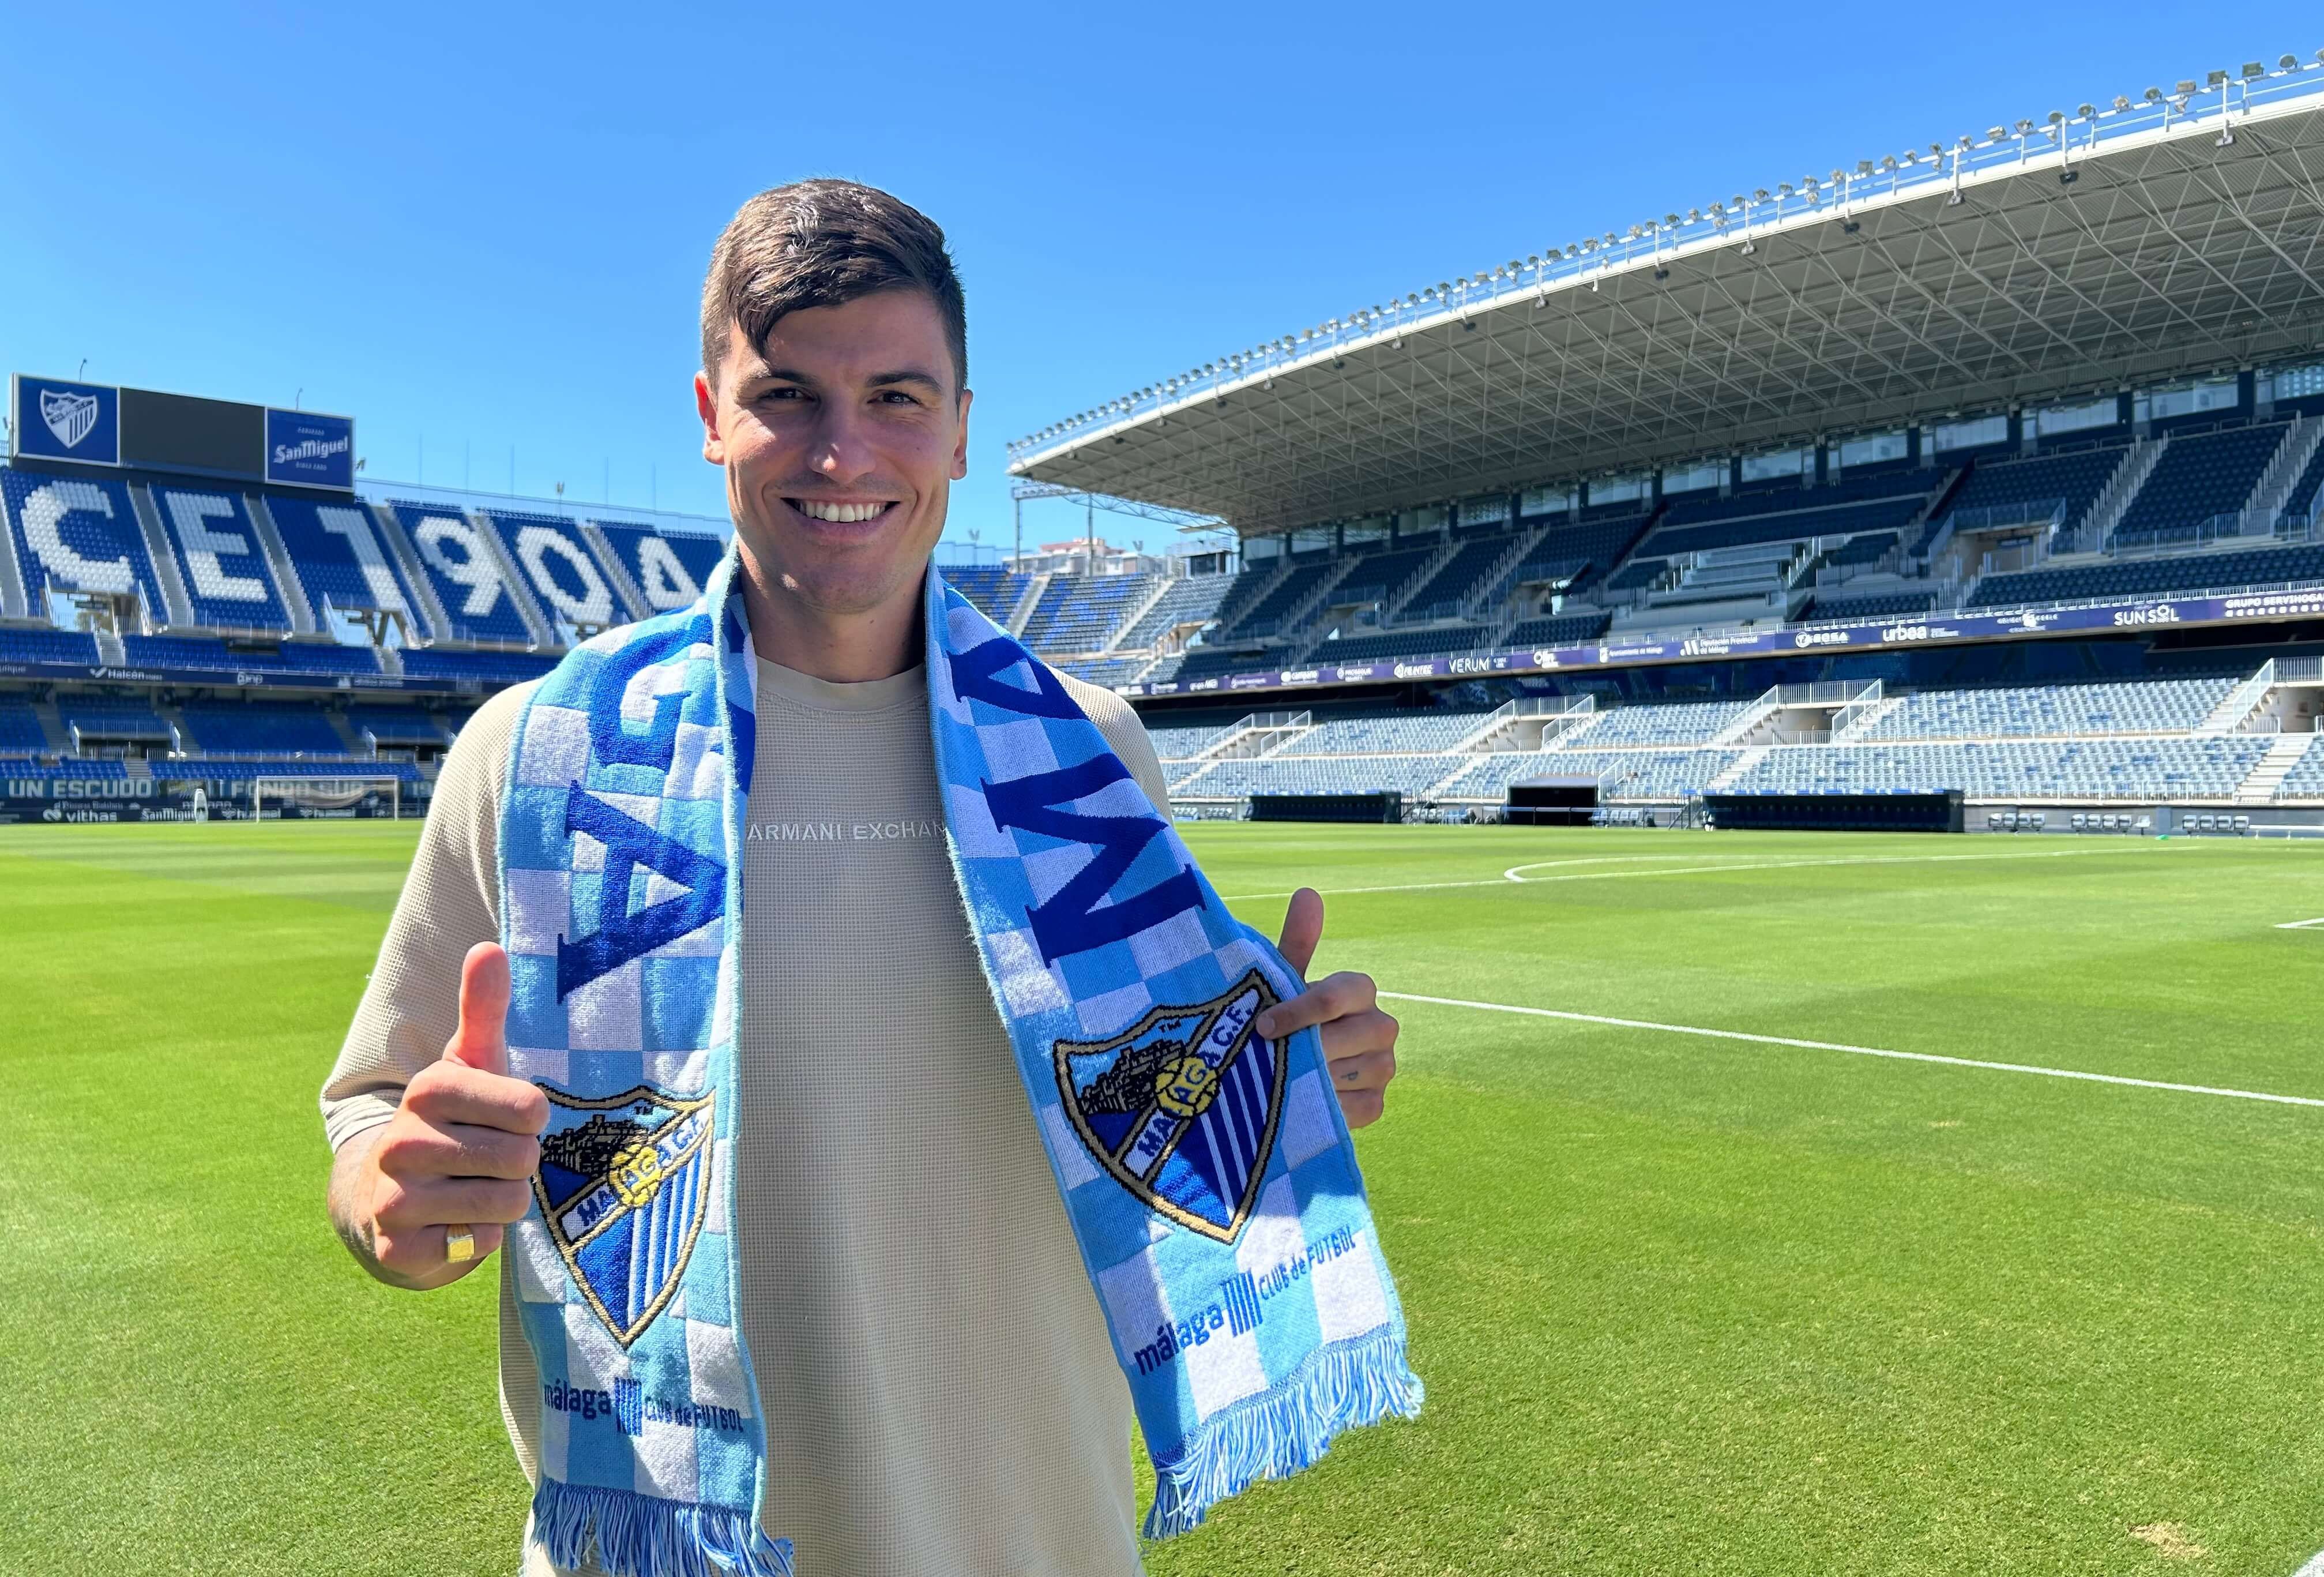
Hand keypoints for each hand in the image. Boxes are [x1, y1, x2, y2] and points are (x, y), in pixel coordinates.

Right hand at [352, 943, 546, 1287]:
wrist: (384, 1199)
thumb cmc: (450, 1122)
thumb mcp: (469, 1064)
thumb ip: (482, 1008)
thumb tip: (489, 946)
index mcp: (428, 1089)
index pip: (530, 1109)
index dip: (529, 1119)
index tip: (502, 1119)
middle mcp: (403, 1140)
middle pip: (522, 1158)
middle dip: (518, 1163)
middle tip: (486, 1158)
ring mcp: (395, 1198)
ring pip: (506, 1203)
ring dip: (504, 1202)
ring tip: (473, 1188)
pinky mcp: (399, 1247)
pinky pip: (479, 1245)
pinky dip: (479, 1238)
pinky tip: (453, 1223)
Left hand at [1256, 887, 1398, 1128]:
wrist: (1282, 1074)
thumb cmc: (1283, 1019)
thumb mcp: (1282, 986)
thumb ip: (1295, 945)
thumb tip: (1308, 893)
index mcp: (1360, 991)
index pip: (1342, 994)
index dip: (1302, 1010)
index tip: (1264, 1026)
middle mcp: (1381, 1026)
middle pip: (1354, 1034)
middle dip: (1309, 1046)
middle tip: (1270, 1056)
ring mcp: (1383, 1066)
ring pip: (1356, 1071)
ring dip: (1316, 1076)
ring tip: (1282, 1079)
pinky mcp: (1376, 1102)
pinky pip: (1359, 1105)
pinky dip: (1329, 1104)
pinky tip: (1302, 1102)